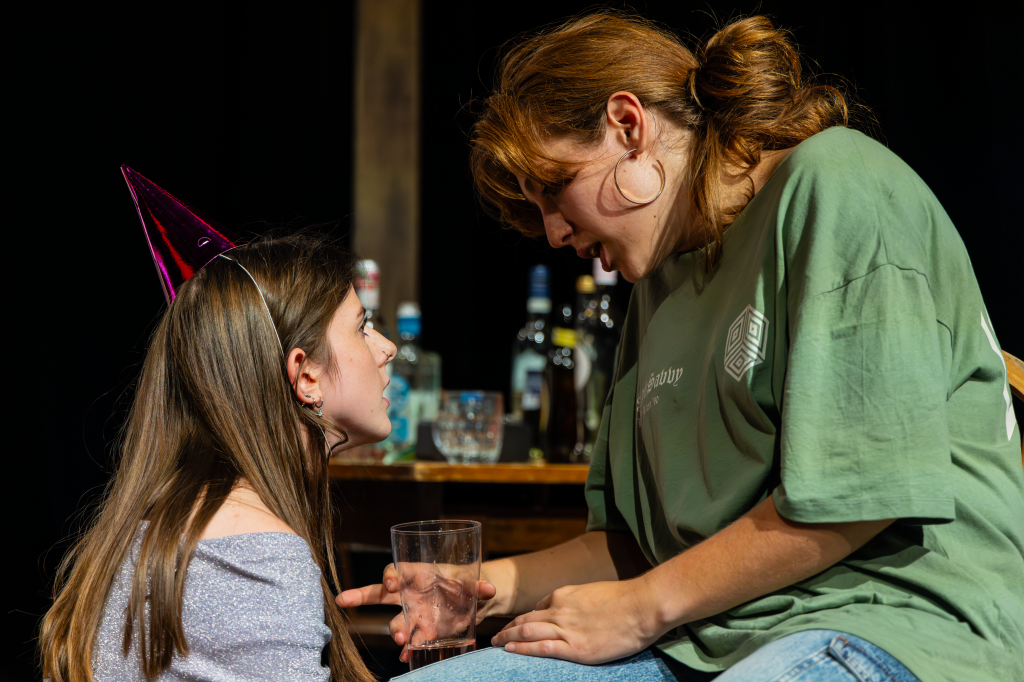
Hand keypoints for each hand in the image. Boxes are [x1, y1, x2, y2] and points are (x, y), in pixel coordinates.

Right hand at [336, 563, 495, 663]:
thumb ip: (479, 585)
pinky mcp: (422, 631)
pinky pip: (410, 641)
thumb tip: (489, 588)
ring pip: (395, 621)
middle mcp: (409, 593)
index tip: (391, 584)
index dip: (390, 576)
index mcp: (417, 573)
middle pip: (378, 594)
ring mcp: (413, 614)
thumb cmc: (466, 583)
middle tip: (348, 601)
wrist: (474, 602)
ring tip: (402, 641)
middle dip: (362, 597)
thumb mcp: (473, 581)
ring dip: (397, 630)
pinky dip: (409, 650)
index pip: (396, 570)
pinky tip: (407, 656)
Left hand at [490, 577, 661, 663]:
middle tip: (495, 637)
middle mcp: (561, 611)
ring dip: (509, 638)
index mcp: (565, 595)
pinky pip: (542, 648)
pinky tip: (511, 651)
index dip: (524, 618)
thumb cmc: (625, 598)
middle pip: (526, 620)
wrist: (642, 606)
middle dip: (509, 628)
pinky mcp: (576, 648)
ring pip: (528, 632)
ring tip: (496, 644)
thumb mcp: (593, 592)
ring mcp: (567, 630)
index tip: (516, 626)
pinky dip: (523, 649)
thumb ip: (576, 600)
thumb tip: (568, 608)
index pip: (538, 608)